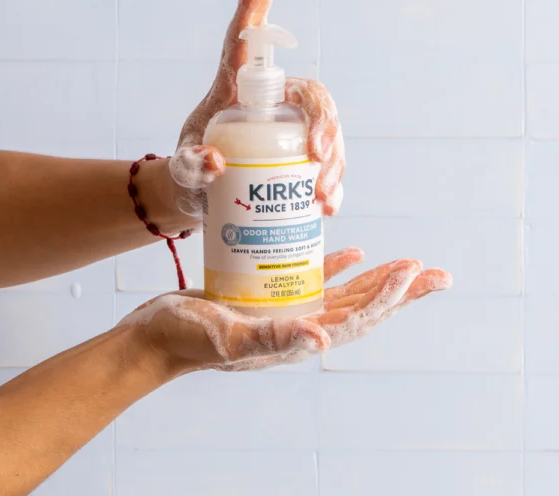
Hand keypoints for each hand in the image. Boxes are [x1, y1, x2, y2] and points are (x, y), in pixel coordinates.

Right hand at [119, 249, 451, 376]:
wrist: (157, 335)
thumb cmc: (187, 339)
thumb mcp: (229, 339)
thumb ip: (274, 339)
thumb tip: (323, 340)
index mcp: (298, 339)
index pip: (356, 317)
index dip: (387, 296)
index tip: (412, 269)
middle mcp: (301, 326)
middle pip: (363, 306)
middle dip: (400, 291)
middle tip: (434, 273)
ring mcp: (288, 310)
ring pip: (345, 292)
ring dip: (377, 279)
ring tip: (407, 265)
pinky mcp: (271, 296)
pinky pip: (313, 279)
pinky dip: (336, 267)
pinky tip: (353, 253)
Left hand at [162, 0, 343, 234]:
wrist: (202, 202)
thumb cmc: (189, 176)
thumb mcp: (182, 172)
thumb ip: (189, 167)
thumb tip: (215, 163)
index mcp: (235, 94)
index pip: (245, 48)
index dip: (254, 12)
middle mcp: (269, 107)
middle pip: (309, 96)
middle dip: (323, 122)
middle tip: (318, 156)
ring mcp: (290, 134)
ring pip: (328, 132)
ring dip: (334, 161)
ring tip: (321, 195)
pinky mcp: (301, 161)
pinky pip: (328, 164)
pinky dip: (333, 184)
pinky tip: (328, 205)